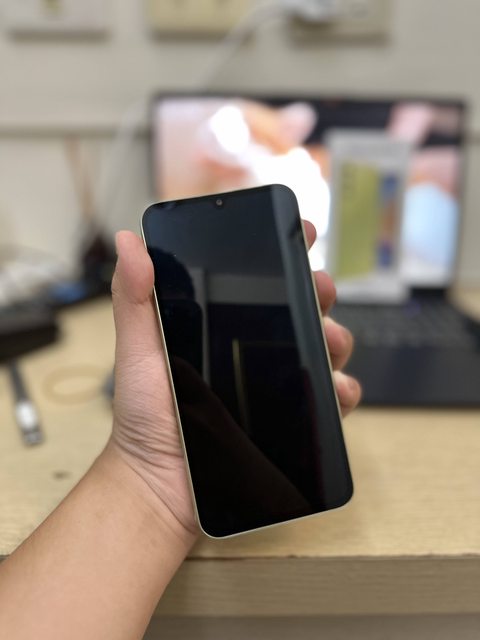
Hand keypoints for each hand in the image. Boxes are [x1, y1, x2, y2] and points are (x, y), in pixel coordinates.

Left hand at [109, 229, 360, 536]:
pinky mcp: (291, 420)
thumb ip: (134, 297)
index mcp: (221, 326)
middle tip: (321, 287)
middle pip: (300, 311)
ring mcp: (274, 385)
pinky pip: (330, 399)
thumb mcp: (138, 350)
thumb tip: (130, 242)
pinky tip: (337, 388)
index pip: (259, 282)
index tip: (304, 233)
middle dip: (319, 292)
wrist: (162, 482)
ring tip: (331, 339)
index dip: (286, 255)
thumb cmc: (145, 416)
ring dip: (336, 337)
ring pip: (322, 350)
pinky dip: (342, 390)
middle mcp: (252, 350)